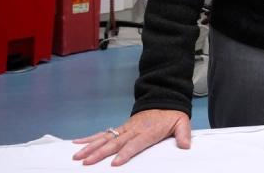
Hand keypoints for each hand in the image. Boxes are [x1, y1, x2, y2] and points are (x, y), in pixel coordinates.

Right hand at [71, 109, 190, 165]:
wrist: (164, 99)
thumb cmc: (171, 115)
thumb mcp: (182, 122)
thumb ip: (183, 134)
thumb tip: (186, 145)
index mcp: (148, 131)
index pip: (135, 143)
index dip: (125, 153)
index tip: (115, 163)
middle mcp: (133, 130)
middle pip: (115, 143)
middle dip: (100, 153)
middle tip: (87, 162)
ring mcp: (125, 128)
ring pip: (105, 138)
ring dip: (91, 147)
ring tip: (77, 156)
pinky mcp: (120, 128)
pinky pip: (103, 133)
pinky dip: (90, 138)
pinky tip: (77, 143)